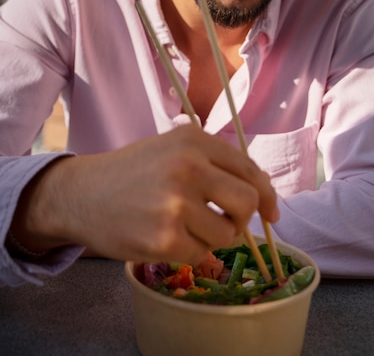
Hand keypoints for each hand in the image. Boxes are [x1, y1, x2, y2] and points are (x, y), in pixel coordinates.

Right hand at [10, 125, 278, 265]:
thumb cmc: (132, 172)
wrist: (82, 194)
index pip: (249, 169)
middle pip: (248, 202)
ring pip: (228, 233)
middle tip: (227, 223)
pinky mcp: (165, 237)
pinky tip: (167, 237)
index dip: (266, 195)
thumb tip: (261, 193)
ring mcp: (177, 203)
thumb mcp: (172, 148)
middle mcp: (188, 166)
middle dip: (243, 219)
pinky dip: (190, 251)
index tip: (272, 213)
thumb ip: (214, 163)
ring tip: (186, 227)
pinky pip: (201, 254)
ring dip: (213, 237)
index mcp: (193, 139)